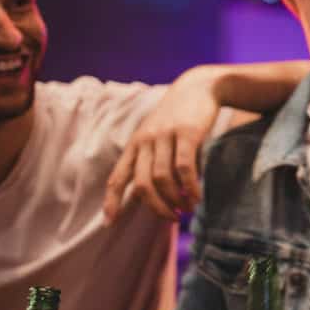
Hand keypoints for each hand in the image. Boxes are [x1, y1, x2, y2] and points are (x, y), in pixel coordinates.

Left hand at [102, 67, 222, 222]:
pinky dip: (190, 187)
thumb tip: (149, 195)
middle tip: (172, 218)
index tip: (110, 223)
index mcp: (135, 145)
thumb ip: (152, 162)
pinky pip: (184, 168)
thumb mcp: (158, 137)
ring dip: (175, 199)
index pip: (118, 177)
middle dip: (156, 207)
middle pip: (142, 183)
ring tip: (188, 209)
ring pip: (163, 178)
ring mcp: (165, 136)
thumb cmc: (178, 118)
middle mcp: (146, 141)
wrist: (198, 87)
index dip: (112, 201)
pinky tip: (197, 197)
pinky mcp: (187, 133)